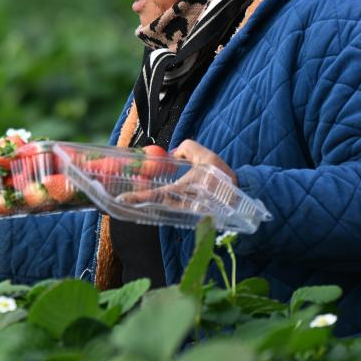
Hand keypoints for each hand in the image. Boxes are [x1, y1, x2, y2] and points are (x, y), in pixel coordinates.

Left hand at [117, 140, 235, 204]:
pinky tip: (150, 195)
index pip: (158, 195)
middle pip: (155, 203)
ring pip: (162, 206)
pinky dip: (159, 201)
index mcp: (187, 189)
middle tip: (122, 197)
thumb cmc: (222, 175)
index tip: (124, 198)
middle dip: (138, 200)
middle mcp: (184, 203)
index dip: (140, 197)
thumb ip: (187, 148)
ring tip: (132, 195)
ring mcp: (186, 210)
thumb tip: (171, 155)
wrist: (239, 193)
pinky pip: (170, 206)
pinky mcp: (189, 212)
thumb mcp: (205, 156)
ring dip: (147, 201)